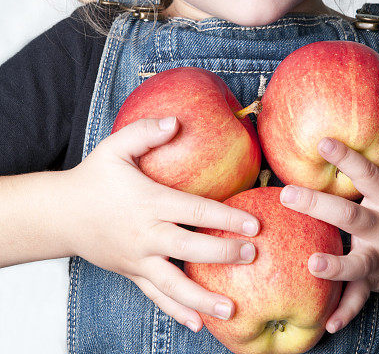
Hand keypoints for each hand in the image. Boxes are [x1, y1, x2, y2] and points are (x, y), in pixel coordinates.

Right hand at [64, 117, 259, 332]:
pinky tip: (198, 323)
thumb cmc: (94, 177)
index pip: (193, 211)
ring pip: (174, 284)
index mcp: (148, 202)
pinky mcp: (132, 273)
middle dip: (223, 253)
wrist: (59, 214)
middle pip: (190, 249)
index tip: (252, 223)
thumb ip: (145, 132)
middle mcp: (145, 234)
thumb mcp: (115, 147)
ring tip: (231, 308)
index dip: (224, 217)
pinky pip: (156, 296)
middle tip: (253, 255)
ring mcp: (138, 258)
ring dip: (203, 297)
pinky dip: (177, 311)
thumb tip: (175, 121)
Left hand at [279, 117, 378, 333]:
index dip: (347, 158)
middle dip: (319, 205)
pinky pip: (359, 298)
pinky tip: (327, 325)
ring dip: (335, 264)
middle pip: (350, 216)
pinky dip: (345, 312)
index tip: (322, 141)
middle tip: (287, 194)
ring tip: (311, 263)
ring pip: (355, 262)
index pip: (368, 175)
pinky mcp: (375, 282)